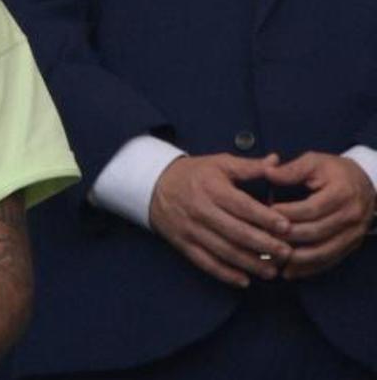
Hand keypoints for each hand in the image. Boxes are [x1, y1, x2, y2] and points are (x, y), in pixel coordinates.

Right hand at [149, 153, 291, 286]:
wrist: (154, 185)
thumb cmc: (194, 174)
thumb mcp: (219, 163)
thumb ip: (249, 166)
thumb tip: (276, 161)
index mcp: (212, 188)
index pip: (242, 206)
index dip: (265, 217)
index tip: (287, 227)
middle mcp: (200, 210)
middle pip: (235, 232)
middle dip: (263, 244)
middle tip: (286, 253)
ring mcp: (191, 229)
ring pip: (223, 251)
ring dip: (249, 263)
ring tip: (272, 270)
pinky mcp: (183, 243)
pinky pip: (205, 262)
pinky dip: (225, 274)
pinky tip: (244, 281)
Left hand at [267, 152, 375, 279]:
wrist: (367, 183)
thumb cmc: (334, 171)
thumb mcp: (314, 162)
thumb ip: (291, 169)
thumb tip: (267, 172)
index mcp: (341, 193)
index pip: (311, 209)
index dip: (287, 214)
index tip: (265, 214)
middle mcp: (351, 216)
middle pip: (315, 232)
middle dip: (287, 237)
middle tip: (261, 236)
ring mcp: (353, 234)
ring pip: (323, 252)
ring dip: (296, 258)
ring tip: (271, 258)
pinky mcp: (352, 245)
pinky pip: (330, 261)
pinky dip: (309, 269)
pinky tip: (289, 272)